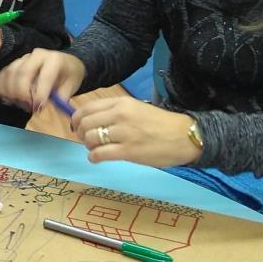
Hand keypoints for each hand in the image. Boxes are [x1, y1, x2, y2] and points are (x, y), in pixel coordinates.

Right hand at [0, 49, 85, 112]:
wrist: (65, 64)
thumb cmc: (69, 76)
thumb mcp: (71, 86)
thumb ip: (61, 97)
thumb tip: (50, 107)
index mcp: (54, 59)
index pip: (45, 75)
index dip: (40, 92)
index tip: (39, 107)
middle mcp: (37, 55)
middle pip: (23, 72)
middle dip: (23, 93)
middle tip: (28, 107)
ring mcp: (24, 58)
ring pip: (11, 72)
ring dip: (12, 92)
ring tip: (20, 105)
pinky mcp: (14, 63)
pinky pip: (3, 74)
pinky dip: (2, 88)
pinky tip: (8, 100)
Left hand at [71, 97, 200, 167]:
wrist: (185, 136)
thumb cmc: (161, 124)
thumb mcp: (136, 108)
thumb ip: (114, 112)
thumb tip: (90, 121)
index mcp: (121, 103)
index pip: (87, 108)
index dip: (77, 119)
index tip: (78, 127)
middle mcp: (120, 115)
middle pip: (85, 123)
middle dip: (82, 134)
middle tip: (88, 140)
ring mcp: (124, 133)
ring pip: (90, 139)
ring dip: (88, 146)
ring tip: (96, 149)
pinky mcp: (128, 151)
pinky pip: (99, 154)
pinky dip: (93, 157)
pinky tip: (98, 158)